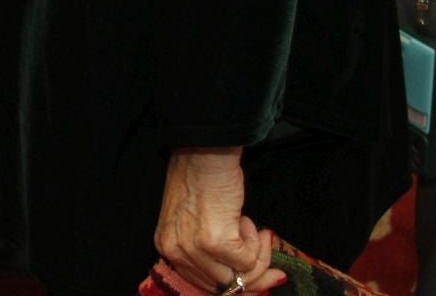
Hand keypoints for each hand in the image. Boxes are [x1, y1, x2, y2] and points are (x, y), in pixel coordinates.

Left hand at [155, 148, 282, 292]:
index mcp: (167, 248)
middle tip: (268, 249)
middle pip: (224, 286)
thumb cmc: (202, 179)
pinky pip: (247, 260)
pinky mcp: (216, 242)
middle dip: (254, 273)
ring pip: (239, 277)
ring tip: (253, 229)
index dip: (238, 284)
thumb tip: (246, 278)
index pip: (205, 284)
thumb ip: (211, 251)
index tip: (265, 277)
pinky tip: (246, 219)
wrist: (205, 152)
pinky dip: (255, 242)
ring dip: (255, 255)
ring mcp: (195, 249)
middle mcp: (176, 253)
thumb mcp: (194, 221)